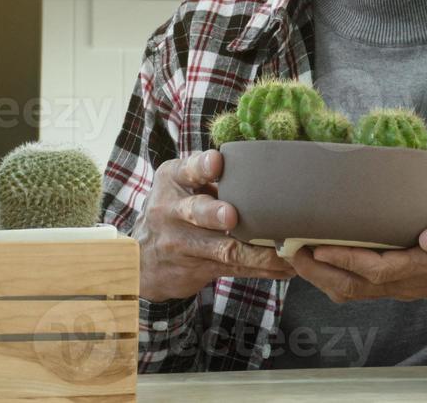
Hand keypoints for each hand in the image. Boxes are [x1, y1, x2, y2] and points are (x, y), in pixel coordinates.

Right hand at [135, 149, 295, 300]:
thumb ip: (206, 170)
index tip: (216, 162)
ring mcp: (183, 244)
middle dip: (214, 213)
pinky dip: (262, 269)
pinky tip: (286, 269)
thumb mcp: (178, 183)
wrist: (141, 258)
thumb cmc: (175, 207)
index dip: (201, 167)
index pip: (187, 171)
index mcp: (173, 180)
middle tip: (232, 215)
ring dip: (256, 253)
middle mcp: (172, 211)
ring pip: (222, 249)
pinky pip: (233, 269)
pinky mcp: (198, 268)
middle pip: (196, 212)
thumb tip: (255, 156)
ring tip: (284, 253)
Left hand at [287, 202, 426, 306]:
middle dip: (319, 271)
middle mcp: (407, 281)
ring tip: (296, 256)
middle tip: (291, 250)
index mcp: (424, 266)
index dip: (345, 259)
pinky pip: (359, 288)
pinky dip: (333, 277)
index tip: (317, 245)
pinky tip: (319, 261)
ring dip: (320, 277)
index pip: (377, 268)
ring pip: (353, 291)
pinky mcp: (397, 283)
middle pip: (355, 286)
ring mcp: (401, 286)